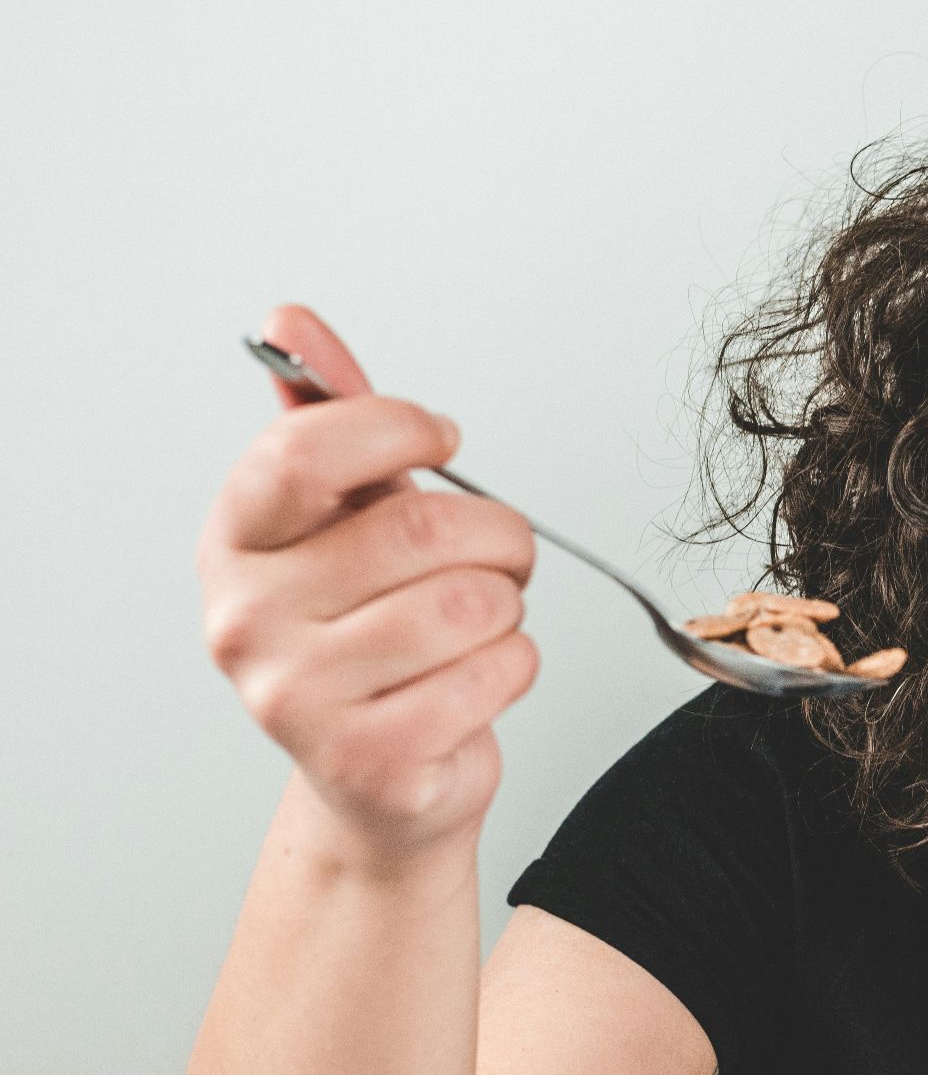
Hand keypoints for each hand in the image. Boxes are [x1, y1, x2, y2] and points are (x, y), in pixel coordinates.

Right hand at [196, 305, 539, 869]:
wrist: (377, 779)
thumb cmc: (366, 634)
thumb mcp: (346, 519)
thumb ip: (330, 419)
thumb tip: (291, 321)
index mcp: (235, 543)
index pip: (305, 450)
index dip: (398, 427)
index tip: (442, 439)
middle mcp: (246, 620)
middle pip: (420, 529)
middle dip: (498, 533)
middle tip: (501, 551)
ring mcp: (296, 698)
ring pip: (471, 603)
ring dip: (509, 605)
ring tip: (482, 620)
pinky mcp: (368, 759)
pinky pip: (496, 672)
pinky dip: (517, 665)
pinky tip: (479, 678)